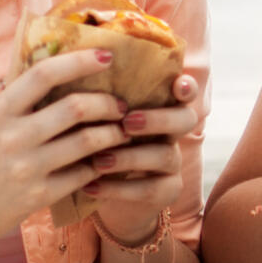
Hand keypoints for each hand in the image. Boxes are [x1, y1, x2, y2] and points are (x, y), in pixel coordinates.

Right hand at [0, 48, 130, 254]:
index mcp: (0, 111)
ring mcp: (27, 168)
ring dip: (114, 134)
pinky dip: (100, 165)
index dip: (80, 60)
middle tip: (120, 106)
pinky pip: (85, 174)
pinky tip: (105, 161)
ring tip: (121, 131)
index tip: (106, 56)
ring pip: (88, 141)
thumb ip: (22, 102)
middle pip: (76, 107)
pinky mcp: (39, 196)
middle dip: (108, 103)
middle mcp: (13, 136)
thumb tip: (65, 70)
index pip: (44, 73)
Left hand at [79, 72, 204, 242]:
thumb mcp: (96, 120)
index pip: (184, 91)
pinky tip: (90, 186)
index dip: (186, 87)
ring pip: (165, 155)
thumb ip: (98, 100)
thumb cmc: (95, 143)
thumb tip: (75, 70)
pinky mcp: (168, 190)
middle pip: (185, 120)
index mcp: (160, 107)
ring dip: (130, 157)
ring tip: (98, 161)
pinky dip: (118, 188)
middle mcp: (173, 132)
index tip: (177, 85)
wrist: (102, 192)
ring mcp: (173, 162)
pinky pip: (150, 189)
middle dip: (158, 119)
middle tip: (127, 122)